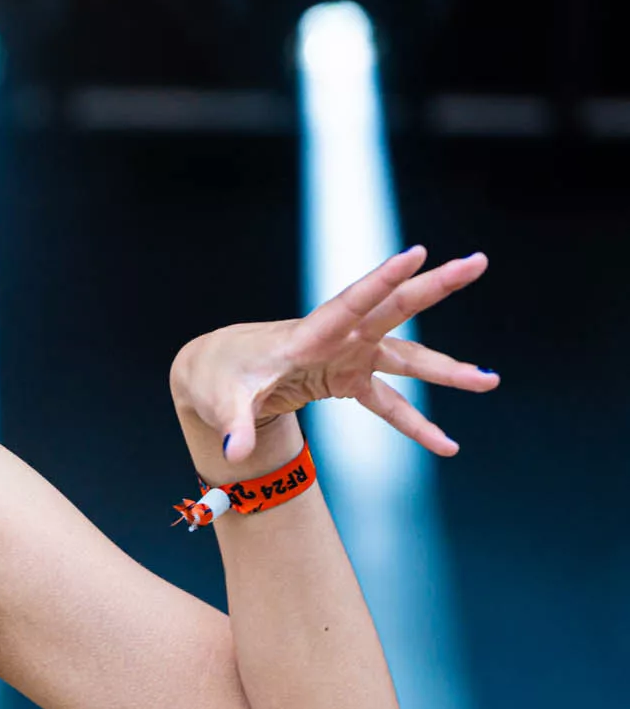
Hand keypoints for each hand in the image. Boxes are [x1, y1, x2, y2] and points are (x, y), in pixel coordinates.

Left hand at [169, 246, 499, 467]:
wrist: (218, 371)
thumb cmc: (218, 378)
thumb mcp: (221, 402)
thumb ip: (233, 426)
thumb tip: (234, 453)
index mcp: (306, 336)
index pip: (349, 304)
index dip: (381, 281)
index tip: (416, 254)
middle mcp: (335, 339)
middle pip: (392, 310)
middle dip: (434, 287)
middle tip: (477, 262)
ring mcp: (347, 356)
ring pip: (406, 356)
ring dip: (446, 369)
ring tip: (489, 380)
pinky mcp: (348, 379)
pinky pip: (390, 403)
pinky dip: (415, 424)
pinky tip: (446, 445)